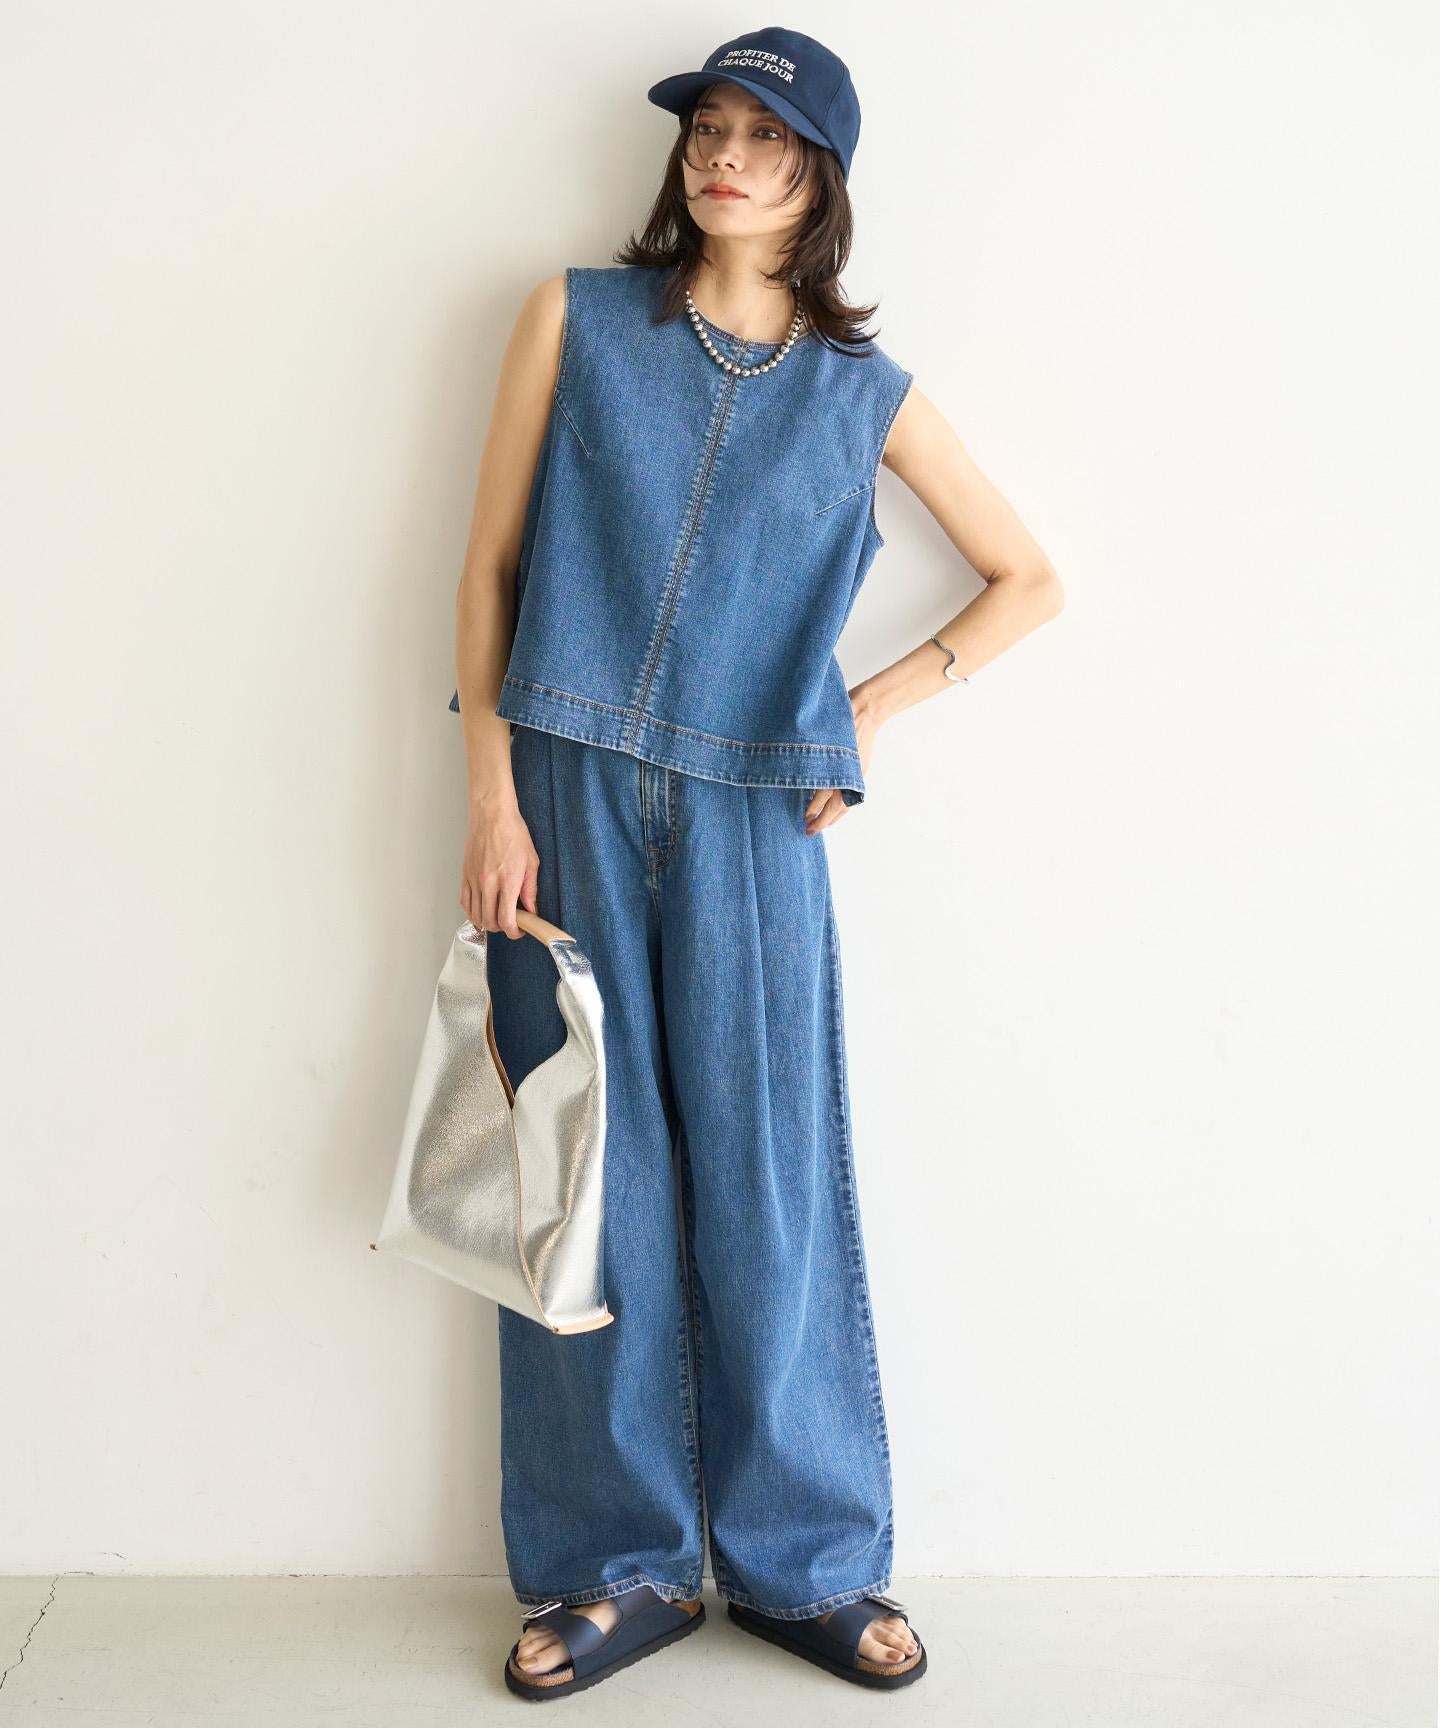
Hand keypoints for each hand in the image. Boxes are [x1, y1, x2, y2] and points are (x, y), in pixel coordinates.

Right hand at [460, 799, 540, 937]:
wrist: (492, 815)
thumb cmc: (513, 833)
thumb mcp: (531, 862)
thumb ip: (530, 890)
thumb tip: (532, 910)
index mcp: (508, 880)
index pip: (506, 919)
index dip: (514, 932)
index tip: (520, 930)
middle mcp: (489, 883)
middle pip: (490, 921)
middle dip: (502, 929)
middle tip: (512, 924)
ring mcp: (474, 880)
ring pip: (475, 915)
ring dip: (487, 923)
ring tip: (497, 920)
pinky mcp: (465, 875)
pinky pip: (465, 902)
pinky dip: (472, 913)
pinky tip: (480, 914)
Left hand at [804, 688, 879, 835]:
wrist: (864, 711)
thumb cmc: (840, 721)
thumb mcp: (821, 740)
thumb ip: (814, 762)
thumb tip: (802, 781)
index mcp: (838, 769)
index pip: (823, 796)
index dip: (813, 809)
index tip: (804, 817)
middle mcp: (848, 776)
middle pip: (834, 807)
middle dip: (821, 820)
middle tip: (808, 830)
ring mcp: (855, 776)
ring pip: (844, 805)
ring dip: (832, 817)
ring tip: (820, 825)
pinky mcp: (859, 773)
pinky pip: (850, 797)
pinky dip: (841, 807)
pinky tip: (834, 811)